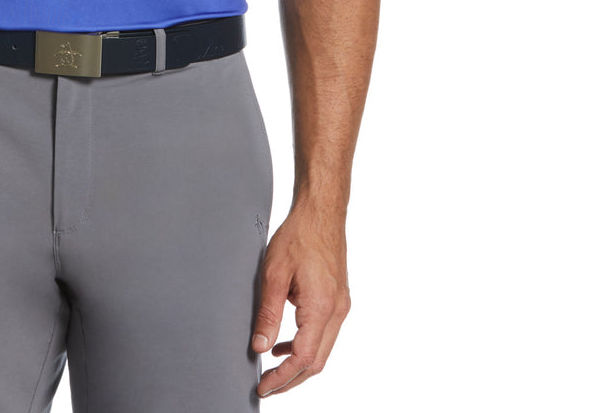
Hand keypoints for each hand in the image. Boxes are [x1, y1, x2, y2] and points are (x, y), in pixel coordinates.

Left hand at [250, 204, 350, 397]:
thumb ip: (268, 313)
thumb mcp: (274, 273)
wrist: (321, 213)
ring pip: (322, 350)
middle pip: (317, 362)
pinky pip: (323, 333)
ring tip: (271, 369)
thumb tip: (260, 346)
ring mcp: (341, 306)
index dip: (282, 378)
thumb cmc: (298, 236)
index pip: (304, 358)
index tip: (263, 387)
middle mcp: (337, 311)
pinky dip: (305, 345)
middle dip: (291, 379)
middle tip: (266, 387)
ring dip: (298, 364)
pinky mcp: (338, 300)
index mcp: (322, 307)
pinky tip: (283, 343)